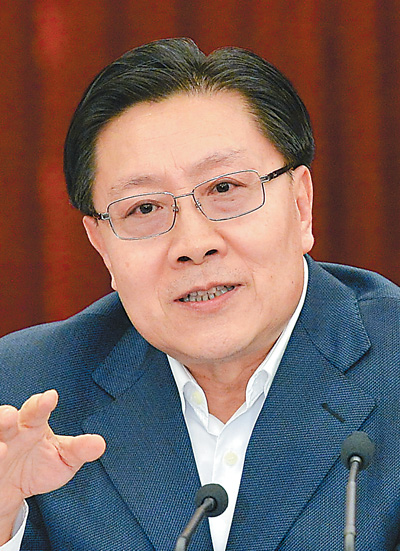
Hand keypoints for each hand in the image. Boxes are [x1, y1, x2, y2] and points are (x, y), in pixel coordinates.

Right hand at [0, 389, 105, 540]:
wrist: (14, 491)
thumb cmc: (40, 466)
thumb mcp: (64, 459)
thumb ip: (80, 450)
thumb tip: (99, 444)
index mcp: (32, 424)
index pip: (37, 410)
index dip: (42, 403)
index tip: (51, 397)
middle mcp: (11, 432)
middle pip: (5, 419)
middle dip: (6, 416)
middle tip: (11, 416)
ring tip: (3, 450)